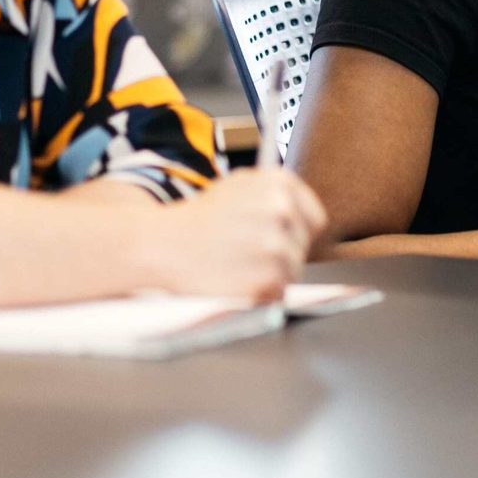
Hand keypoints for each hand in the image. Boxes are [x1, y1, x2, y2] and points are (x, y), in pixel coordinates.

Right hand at [148, 169, 327, 302]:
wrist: (163, 246)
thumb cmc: (201, 218)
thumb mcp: (239, 186)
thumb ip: (275, 194)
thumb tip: (301, 210)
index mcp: (280, 183)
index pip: (314, 218)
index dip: (297, 232)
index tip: (282, 241)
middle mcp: (283, 210)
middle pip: (302, 246)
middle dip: (281, 254)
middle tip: (248, 255)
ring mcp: (276, 246)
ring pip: (292, 271)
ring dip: (271, 275)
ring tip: (238, 267)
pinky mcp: (267, 280)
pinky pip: (278, 293)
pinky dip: (261, 293)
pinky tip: (236, 281)